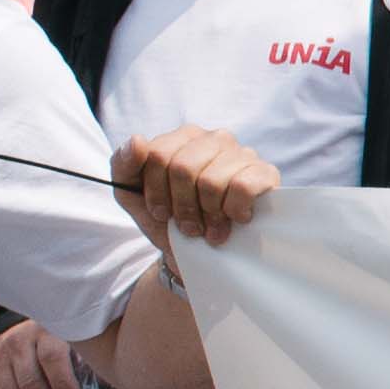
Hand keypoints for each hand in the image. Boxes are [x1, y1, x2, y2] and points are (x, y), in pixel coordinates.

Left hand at [110, 127, 282, 253]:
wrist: (200, 251)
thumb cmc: (167, 218)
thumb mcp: (132, 193)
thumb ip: (123, 164)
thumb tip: (137, 140)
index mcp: (183, 137)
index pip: (159, 154)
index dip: (156, 191)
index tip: (160, 212)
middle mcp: (215, 138)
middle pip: (184, 168)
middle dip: (181, 206)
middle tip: (187, 226)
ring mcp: (243, 154)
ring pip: (212, 181)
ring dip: (207, 215)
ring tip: (209, 229)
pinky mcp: (266, 174)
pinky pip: (242, 187)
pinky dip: (233, 210)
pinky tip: (235, 219)